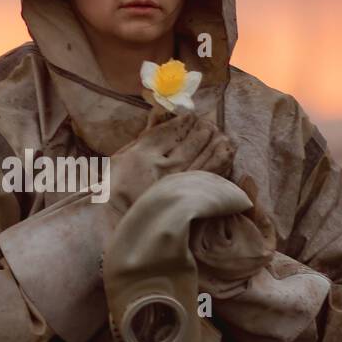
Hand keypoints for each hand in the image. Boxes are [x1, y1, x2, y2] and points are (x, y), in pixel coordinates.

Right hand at [107, 105, 234, 219]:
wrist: (121, 226)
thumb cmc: (116, 190)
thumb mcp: (120, 159)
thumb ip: (142, 137)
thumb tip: (160, 114)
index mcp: (142, 156)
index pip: (170, 132)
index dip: (183, 121)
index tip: (191, 116)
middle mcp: (162, 168)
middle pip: (190, 142)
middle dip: (202, 130)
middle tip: (208, 124)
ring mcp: (177, 185)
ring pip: (203, 157)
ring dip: (214, 143)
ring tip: (219, 135)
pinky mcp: (188, 198)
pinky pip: (209, 175)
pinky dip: (220, 162)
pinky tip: (225, 152)